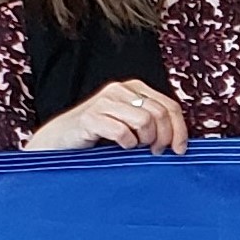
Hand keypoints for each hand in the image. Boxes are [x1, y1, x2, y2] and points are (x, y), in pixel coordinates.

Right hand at [25, 79, 189, 154]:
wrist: (60, 140)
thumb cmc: (97, 135)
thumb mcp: (129, 123)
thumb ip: (151, 123)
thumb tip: (180, 139)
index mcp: (133, 88)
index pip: (169, 105)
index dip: (180, 129)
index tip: (180, 149)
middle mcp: (120, 90)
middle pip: (160, 114)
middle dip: (164, 137)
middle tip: (156, 152)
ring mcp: (104, 102)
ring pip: (145, 121)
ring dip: (146, 140)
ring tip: (137, 148)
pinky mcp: (91, 117)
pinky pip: (123, 132)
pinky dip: (127, 144)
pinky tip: (121, 147)